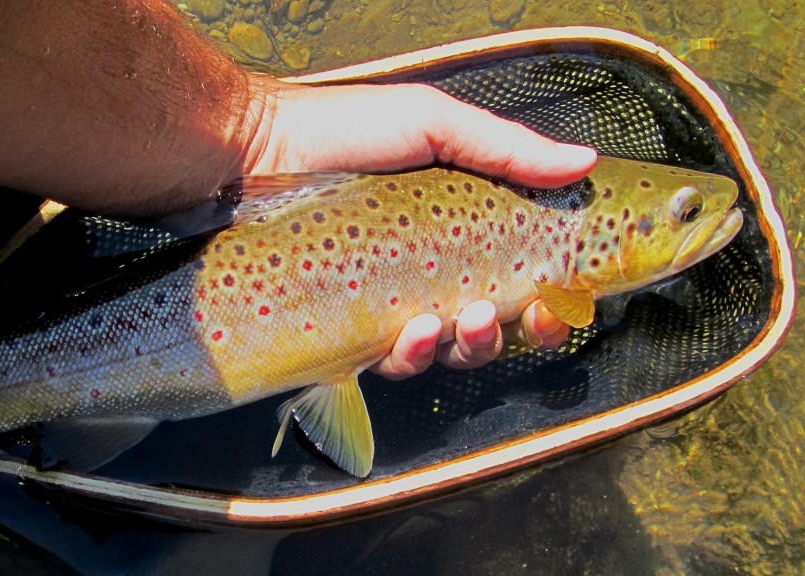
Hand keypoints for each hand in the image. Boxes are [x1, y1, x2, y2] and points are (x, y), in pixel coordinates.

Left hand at [243, 80, 592, 376]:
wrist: (253, 152)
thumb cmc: (340, 130)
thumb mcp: (430, 123)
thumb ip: (505, 147)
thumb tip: (583, 162)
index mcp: (458, 227)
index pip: (521, 275)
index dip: (552, 296)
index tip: (568, 295)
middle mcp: (428, 271)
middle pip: (493, 325)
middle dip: (522, 331)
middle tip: (531, 313)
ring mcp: (388, 303)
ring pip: (447, 351)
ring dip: (470, 344)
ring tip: (468, 317)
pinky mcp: (349, 327)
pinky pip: (390, 360)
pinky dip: (412, 354)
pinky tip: (412, 332)